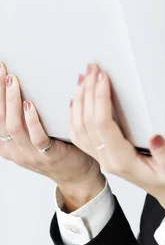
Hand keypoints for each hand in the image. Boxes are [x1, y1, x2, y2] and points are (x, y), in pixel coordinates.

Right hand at [0, 62, 101, 187]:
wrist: (76, 174)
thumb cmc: (56, 149)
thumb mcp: (32, 136)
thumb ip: (24, 118)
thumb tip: (20, 86)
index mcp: (6, 145)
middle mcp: (14, 151)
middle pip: (0, 119)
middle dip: (0, 92)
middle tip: (3, 71)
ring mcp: (30, 155)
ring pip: (14, 127)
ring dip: (12, 102)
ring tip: (13, 82)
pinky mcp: (48, 155)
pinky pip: (37, 137)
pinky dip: (32, 120)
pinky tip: (30, 105)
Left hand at [69, 63, 164, 208]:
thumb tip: (155, 137)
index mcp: (122, 160)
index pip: (103, 125)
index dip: (100, 99)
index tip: (104, 78)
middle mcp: (107, 159)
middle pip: (87, 122)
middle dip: (89, 92)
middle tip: (93, 69)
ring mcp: (102, 157)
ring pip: (79, 127)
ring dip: (80, 100)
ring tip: (83, 78)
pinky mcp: (102, 154)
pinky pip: (80, 134)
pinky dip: (75, 114)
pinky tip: (77, 100)